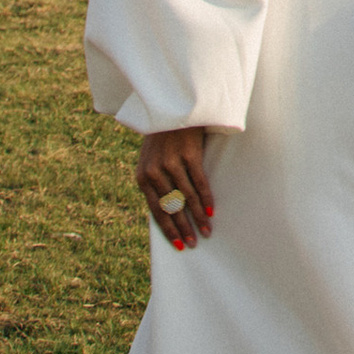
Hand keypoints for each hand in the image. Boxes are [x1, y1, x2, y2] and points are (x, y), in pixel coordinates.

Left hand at [137, 126, 216, 249]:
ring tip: (207, 231)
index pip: (156, 210)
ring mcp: (171, 162)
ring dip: (198, 217)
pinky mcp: (188, 153)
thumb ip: (155, 183)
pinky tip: (211, 211)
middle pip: (171, 208)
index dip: (168, 229)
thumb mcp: (150, 160)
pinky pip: (199, 182)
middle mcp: (154, 171)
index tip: (180, 245)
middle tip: (194, 244)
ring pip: (187, 198)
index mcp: (142, 176)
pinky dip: (206, 199)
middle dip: (184, 228)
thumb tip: (168, 211)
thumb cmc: (162, 138)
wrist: (171, 108)